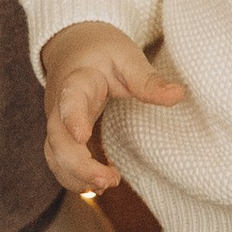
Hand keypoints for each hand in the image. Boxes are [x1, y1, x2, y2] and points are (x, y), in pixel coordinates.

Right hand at [39, 20, 188, 194]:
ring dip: (75, 176)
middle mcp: (59, 105)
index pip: (70, 99)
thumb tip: (178, 95)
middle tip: (109, 180)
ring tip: (107, 185)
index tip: (82, 136)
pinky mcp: (61, 135)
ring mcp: (57, 122)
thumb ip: (148, 80)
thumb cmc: (102, 51)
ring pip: (53, 155)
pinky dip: (73, 177)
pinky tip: (98, 185)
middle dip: (78, 164)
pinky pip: (58, 161)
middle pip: (57, 139)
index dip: (72, 118)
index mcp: (77, 80)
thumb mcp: (127, 57)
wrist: (73, 46)